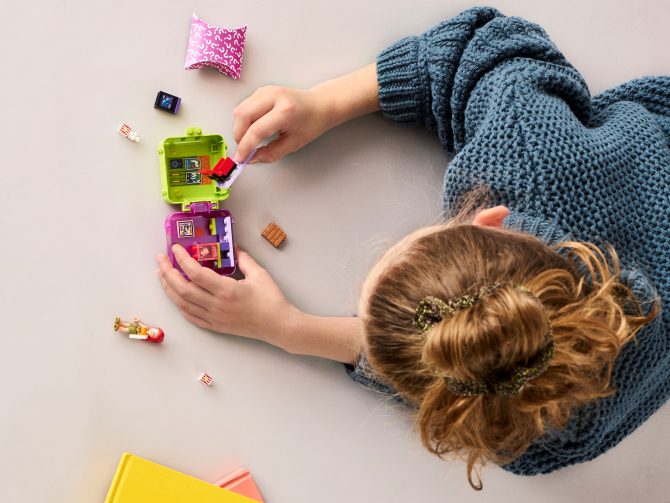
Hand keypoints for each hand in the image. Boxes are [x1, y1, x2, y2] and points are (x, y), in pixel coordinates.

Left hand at [156, 245, 299, 347]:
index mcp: (226, 290)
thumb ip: (244, 259)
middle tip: (160, 259)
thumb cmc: (271, 300)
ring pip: (182, 303)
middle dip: (167, 272)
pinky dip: (179, 305)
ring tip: (162, 275)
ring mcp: (214, 318)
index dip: (182, 260)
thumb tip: (234, 248)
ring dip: (169, 288)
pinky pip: (191, 316)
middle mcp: (215, 305)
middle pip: (182, 288)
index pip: (195, 273)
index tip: (175, 249)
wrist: (278, 325)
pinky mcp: (215, 326)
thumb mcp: (259, 274)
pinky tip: (175, 296)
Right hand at [233, 85, 334, 163]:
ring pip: (240, 110)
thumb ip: (271, 153)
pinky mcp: (262, 90)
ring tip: (249, 140)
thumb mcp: (294, 143)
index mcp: (285, 111)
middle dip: (238, 136)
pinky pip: (244, 105)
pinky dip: (244, 120)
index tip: (240, 158)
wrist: (320, 104)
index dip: (245, 147)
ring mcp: (267, 90)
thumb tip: (252, 159)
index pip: (256, 130)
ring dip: (240, 128)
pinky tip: (253, 127)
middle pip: (243, 116)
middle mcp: (274, 96)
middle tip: (243, 150)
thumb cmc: (312, 122)